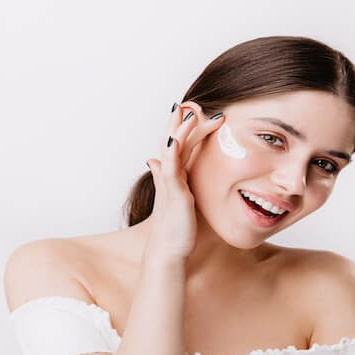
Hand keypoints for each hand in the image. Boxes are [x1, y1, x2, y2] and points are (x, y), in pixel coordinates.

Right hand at [143, 102, 224, 263]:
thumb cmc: (176, 229)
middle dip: (183, 122)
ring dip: (180, 130)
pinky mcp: (172, 193)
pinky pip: (170, 170)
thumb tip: (156, 162)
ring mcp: (170, 183)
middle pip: (176, 141)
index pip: (182, 145)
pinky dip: (171, 154)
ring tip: (188, 112)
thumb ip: (172, 180)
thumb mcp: (178, 199)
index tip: (198, 111)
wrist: (168, 251)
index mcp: (176, 176)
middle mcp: (170, 176)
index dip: (187, 128)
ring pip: (173, 150)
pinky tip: (173, 140)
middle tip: (192, 103)